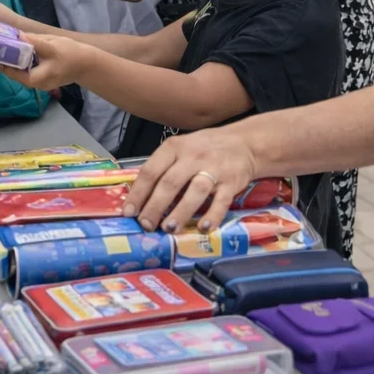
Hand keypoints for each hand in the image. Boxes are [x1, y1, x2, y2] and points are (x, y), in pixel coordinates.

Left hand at [0, 33, 89, 92]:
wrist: (88, 63)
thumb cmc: (70, 54)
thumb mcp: (51, 46)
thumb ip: (33, 41)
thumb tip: (16, 35)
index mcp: (35, 79)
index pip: (11, 72)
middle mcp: (34, 83)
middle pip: (13, 72)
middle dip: (0, 61)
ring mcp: (38, 81)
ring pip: (18, 70)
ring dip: (7, 60)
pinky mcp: (41, 76)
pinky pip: (25, 69)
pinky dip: (17, 60)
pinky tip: (11, 50)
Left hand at [121, 127, 258, 231]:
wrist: (244, 143)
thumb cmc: (205, 148)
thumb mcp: (180, 149)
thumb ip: (163, 168)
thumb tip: (140, 199)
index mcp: (174, 147)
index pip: (151, 170)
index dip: (138, 193)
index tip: (129, 212)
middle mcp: (193, 156)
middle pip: (170, 182)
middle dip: (155, 206)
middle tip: (146, 225)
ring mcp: (214, 169)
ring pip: (194, 191)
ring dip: (180, 211)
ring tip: (169, 229)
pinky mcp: (232, 182)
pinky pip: (221, 201)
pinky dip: (212, 215)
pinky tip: (202, 228)